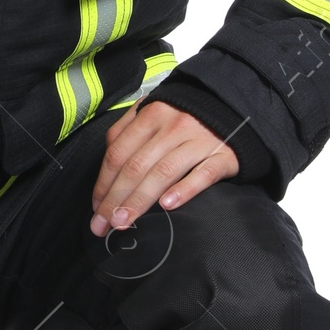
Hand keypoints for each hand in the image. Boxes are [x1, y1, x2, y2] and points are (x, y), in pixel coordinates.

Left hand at [90, 101, 239, 236]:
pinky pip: (203, 174)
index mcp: (151, 114)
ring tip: (123, 222)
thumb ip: (128, 131)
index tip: (96, 208)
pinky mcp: (223, 156)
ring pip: (163, 172)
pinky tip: (167, 206)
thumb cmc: (185, 115)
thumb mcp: (154, 112)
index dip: (104, 182)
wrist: (234, 106)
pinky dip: (184, 190)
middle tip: (103, 224)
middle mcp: (173, 126)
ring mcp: (199, 141)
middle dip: (115, 198)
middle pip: (136, 166)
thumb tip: (107, 165)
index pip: (119, 152)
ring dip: (139, 200)